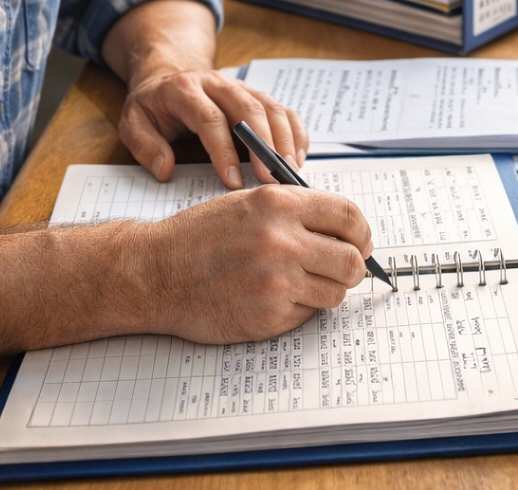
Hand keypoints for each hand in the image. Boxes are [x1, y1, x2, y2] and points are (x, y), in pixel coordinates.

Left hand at [119, 69, 307, 187]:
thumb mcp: (132, 123)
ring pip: (271, 107)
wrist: (166, 77)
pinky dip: (295, 132)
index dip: (223, 150)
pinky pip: (283, 109)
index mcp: (184, 89)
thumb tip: (165, 170)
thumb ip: (145, 146)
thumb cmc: (152, 106)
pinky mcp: (256, 94)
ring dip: (284, 139)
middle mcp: (217, 83)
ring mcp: (240, 86)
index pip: (209, 118)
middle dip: (263, 145)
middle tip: (270, 179)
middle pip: (248, 109)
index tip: (232, 181)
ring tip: (288, 170)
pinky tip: (298, 156)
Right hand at [125, 184, 370, 342]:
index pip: (348, 216)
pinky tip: (271, 298)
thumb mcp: (248, 202)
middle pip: (352, 260)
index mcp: (279, 204)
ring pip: (335, 291)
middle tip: (339, 270)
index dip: (361, 232)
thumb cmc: (200, 237)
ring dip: (325, 290)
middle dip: (351, 267)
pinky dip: (299, 309)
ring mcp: (277, 281)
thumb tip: (345, 230)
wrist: (156, 272)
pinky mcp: (269, 315)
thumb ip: (295, 211)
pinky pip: (308, 314)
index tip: (360, 242)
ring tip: (298, 284)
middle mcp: (282, 240)